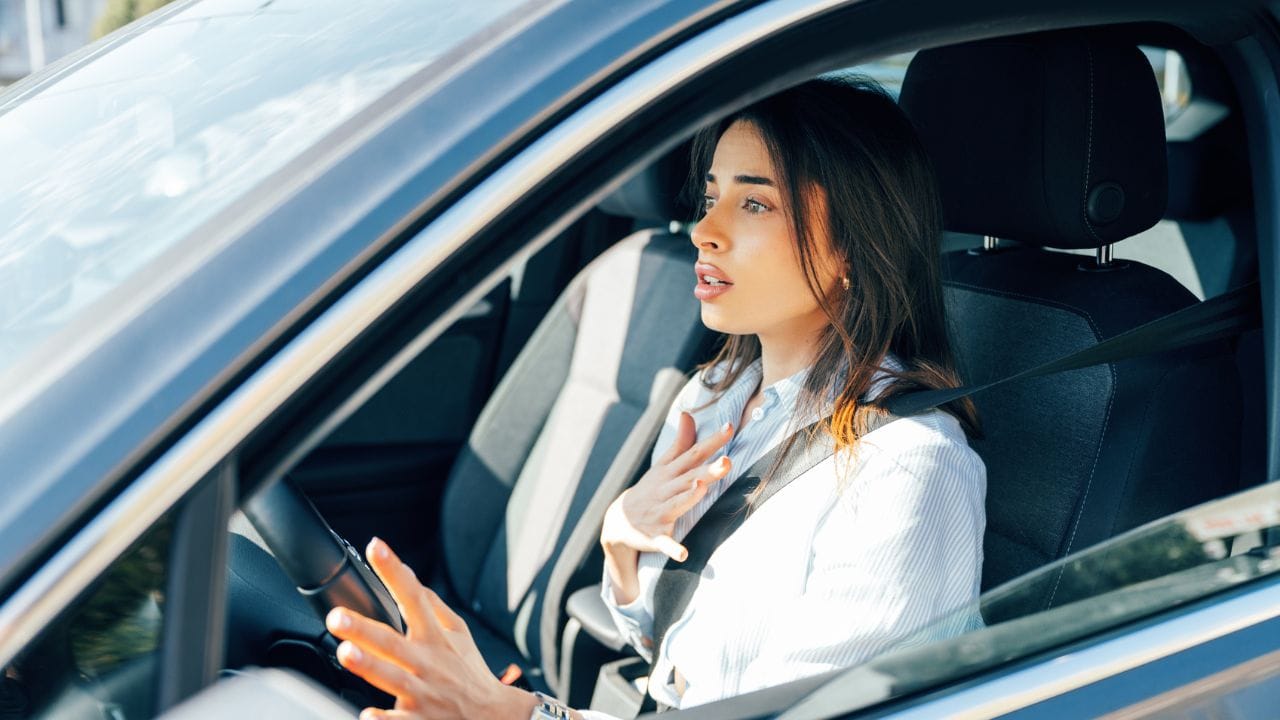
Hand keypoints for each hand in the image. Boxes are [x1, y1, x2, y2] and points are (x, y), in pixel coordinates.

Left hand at [326, 537, 538, 719]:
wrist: (492, 716)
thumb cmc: (469, 671)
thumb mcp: (459, 632)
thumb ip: (431, 604)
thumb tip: (406, 574)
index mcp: (435, 637)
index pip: (413, 596)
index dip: (394, 572)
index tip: (376, 548)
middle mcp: (426, 662)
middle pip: (392, 641)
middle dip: (364, 628)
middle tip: (337, 616)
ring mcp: (422, 693)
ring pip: (392, 679)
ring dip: (369, 665)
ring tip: (345, 653)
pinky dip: (384, 719)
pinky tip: (367, 714)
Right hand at [600, 412, 733, 564]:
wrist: (618, 522)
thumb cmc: (650, 490)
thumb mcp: (662, 466)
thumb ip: (680, 442)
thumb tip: (688, 413)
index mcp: (670, 473)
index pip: (693, 454)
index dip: (712, 441)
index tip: (730, 428)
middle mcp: (666, 490)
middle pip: (689, 477)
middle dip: (708, 470)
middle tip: (727, 461)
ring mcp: (660, 512)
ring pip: (676, 504)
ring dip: (688, 497)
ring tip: (701, 487)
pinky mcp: (655, 535)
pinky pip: (664, 543)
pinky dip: (672, 548)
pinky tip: (683, 554)